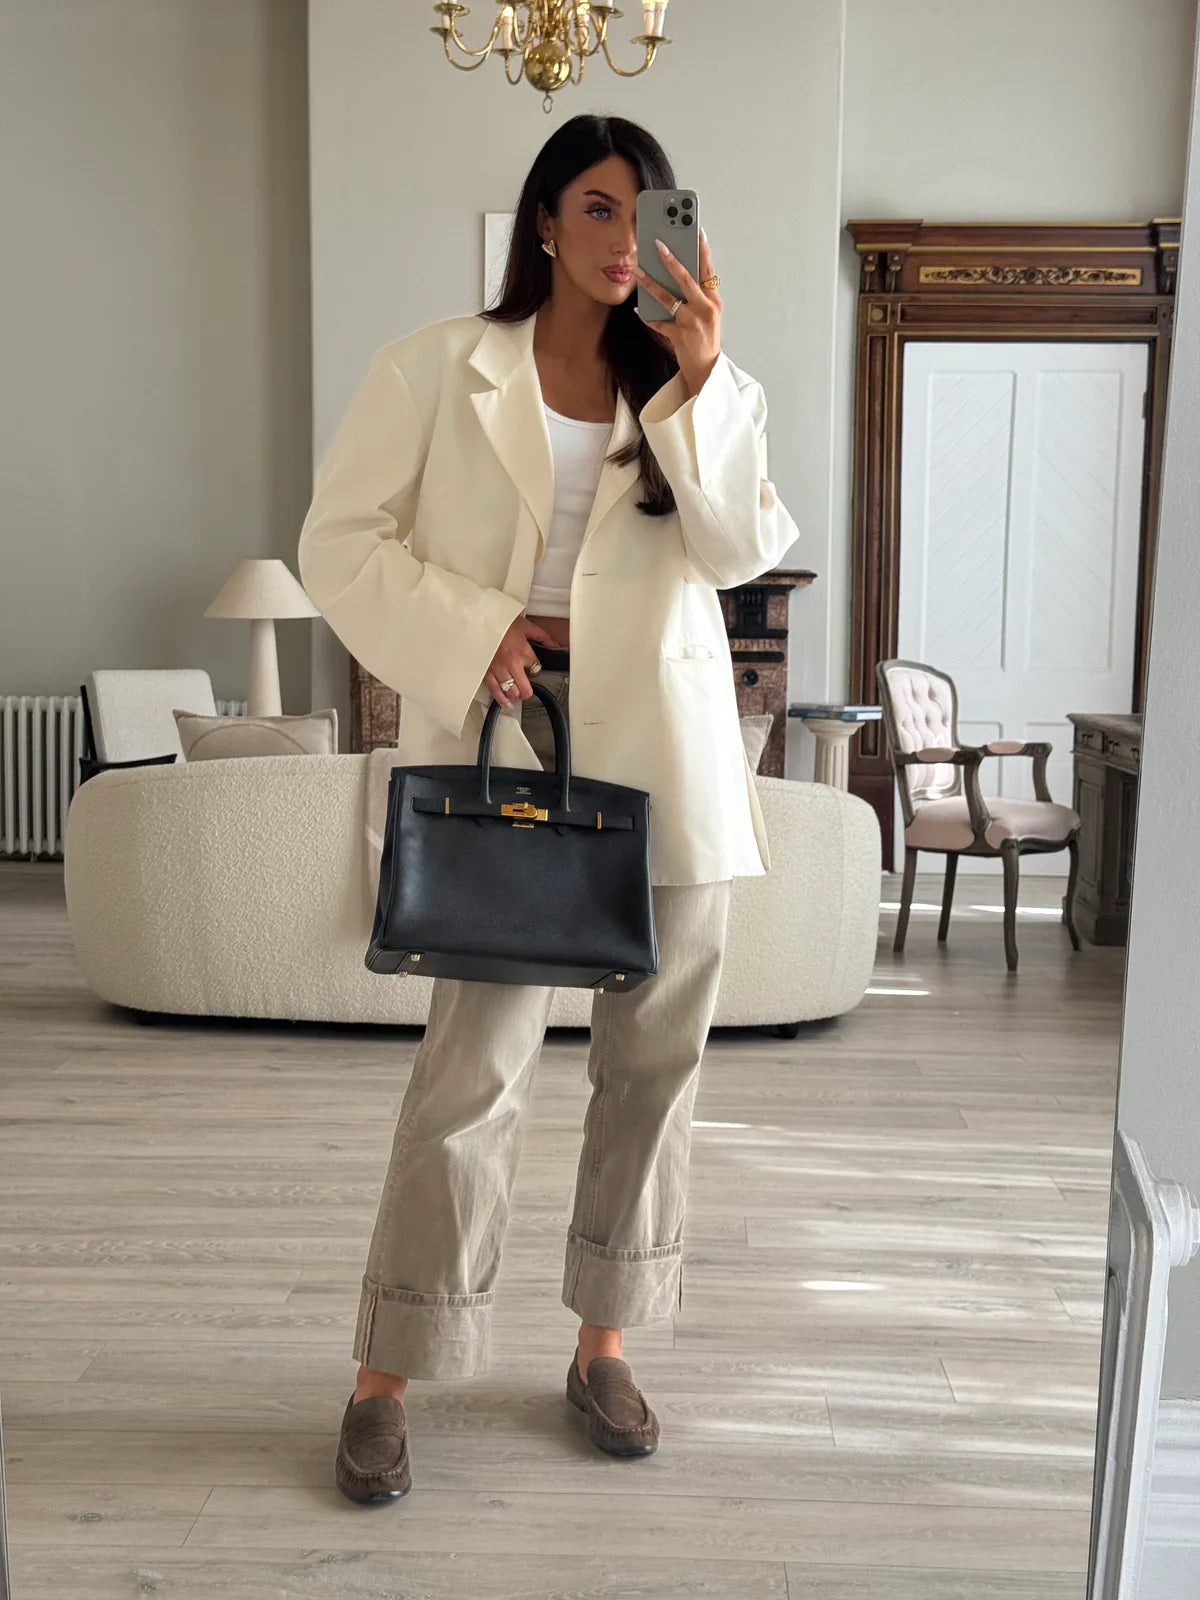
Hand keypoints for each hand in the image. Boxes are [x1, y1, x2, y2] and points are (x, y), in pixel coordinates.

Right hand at [484, 616, 562, 708]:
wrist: (480, 620)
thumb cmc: (500, 621)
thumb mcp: (525, 625)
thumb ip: (542, 636)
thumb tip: (553, 643)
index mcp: (524, 652)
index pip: (536, 669)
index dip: (536, 670)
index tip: (532, 668)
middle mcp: (513, 664)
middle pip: (525, 687)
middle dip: (527, 691)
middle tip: (527, 690)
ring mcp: (499, 670)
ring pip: (511, 692)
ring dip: (515, 696)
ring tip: (517, 696)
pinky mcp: (487, 672)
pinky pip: (495, 691)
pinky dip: (501, 699)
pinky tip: (505, 702)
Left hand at [634, 225, 720, 396]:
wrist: (706, 370)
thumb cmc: (706, 339)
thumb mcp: (709, 314)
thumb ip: (698, 296)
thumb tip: (680, 274)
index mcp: (714, 301)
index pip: (708, 270)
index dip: (702, 249)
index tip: (696, 230)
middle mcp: (704, 309)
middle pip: (686, 279)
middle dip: (671, 260)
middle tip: (658, 244)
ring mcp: (691, 322)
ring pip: (667, 297)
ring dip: (650, 283)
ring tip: (638, 271)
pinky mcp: (679, 336)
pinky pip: (658, 322)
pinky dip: (647, 316)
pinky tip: (637, 309)